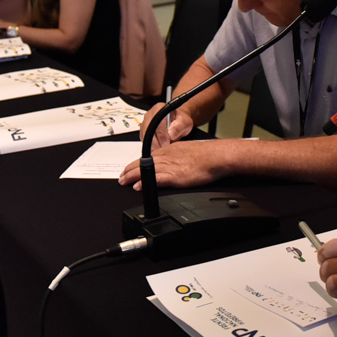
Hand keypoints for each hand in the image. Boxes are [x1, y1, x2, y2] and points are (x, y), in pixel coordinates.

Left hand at [118, 139, 237, 190]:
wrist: (216, 157)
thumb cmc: (207, 155)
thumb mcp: (187, 151)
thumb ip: (177, 157)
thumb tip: (174, 164)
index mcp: (170, 150)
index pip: (148, 157)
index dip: (136, 164)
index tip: (129, 169)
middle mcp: (167, 157)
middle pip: (142, 163)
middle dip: (129, 170)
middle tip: (121, 177)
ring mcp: (170, 166)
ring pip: (145, 170)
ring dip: (132, 176)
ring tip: (123, 181)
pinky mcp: (175, 176)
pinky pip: (155, 179)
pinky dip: (145, 182)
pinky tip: (137, 186)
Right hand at [140, 102, 193, 149]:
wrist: (177, 122)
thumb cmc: (180, 121)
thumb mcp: (185, 122)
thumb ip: (179, 127)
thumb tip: (171, 134)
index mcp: (159, 108)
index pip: (157, 122)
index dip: (161, 134)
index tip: (167, 143)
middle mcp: (150, 115)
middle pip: (148, 130)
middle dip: (156, 142)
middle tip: (165, 149)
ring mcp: (145, 124)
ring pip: (145, 137)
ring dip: (154, 146)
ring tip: (163, 150)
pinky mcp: (144, 133)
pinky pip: (144, 141)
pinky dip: (151, 147)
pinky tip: (159, 149)